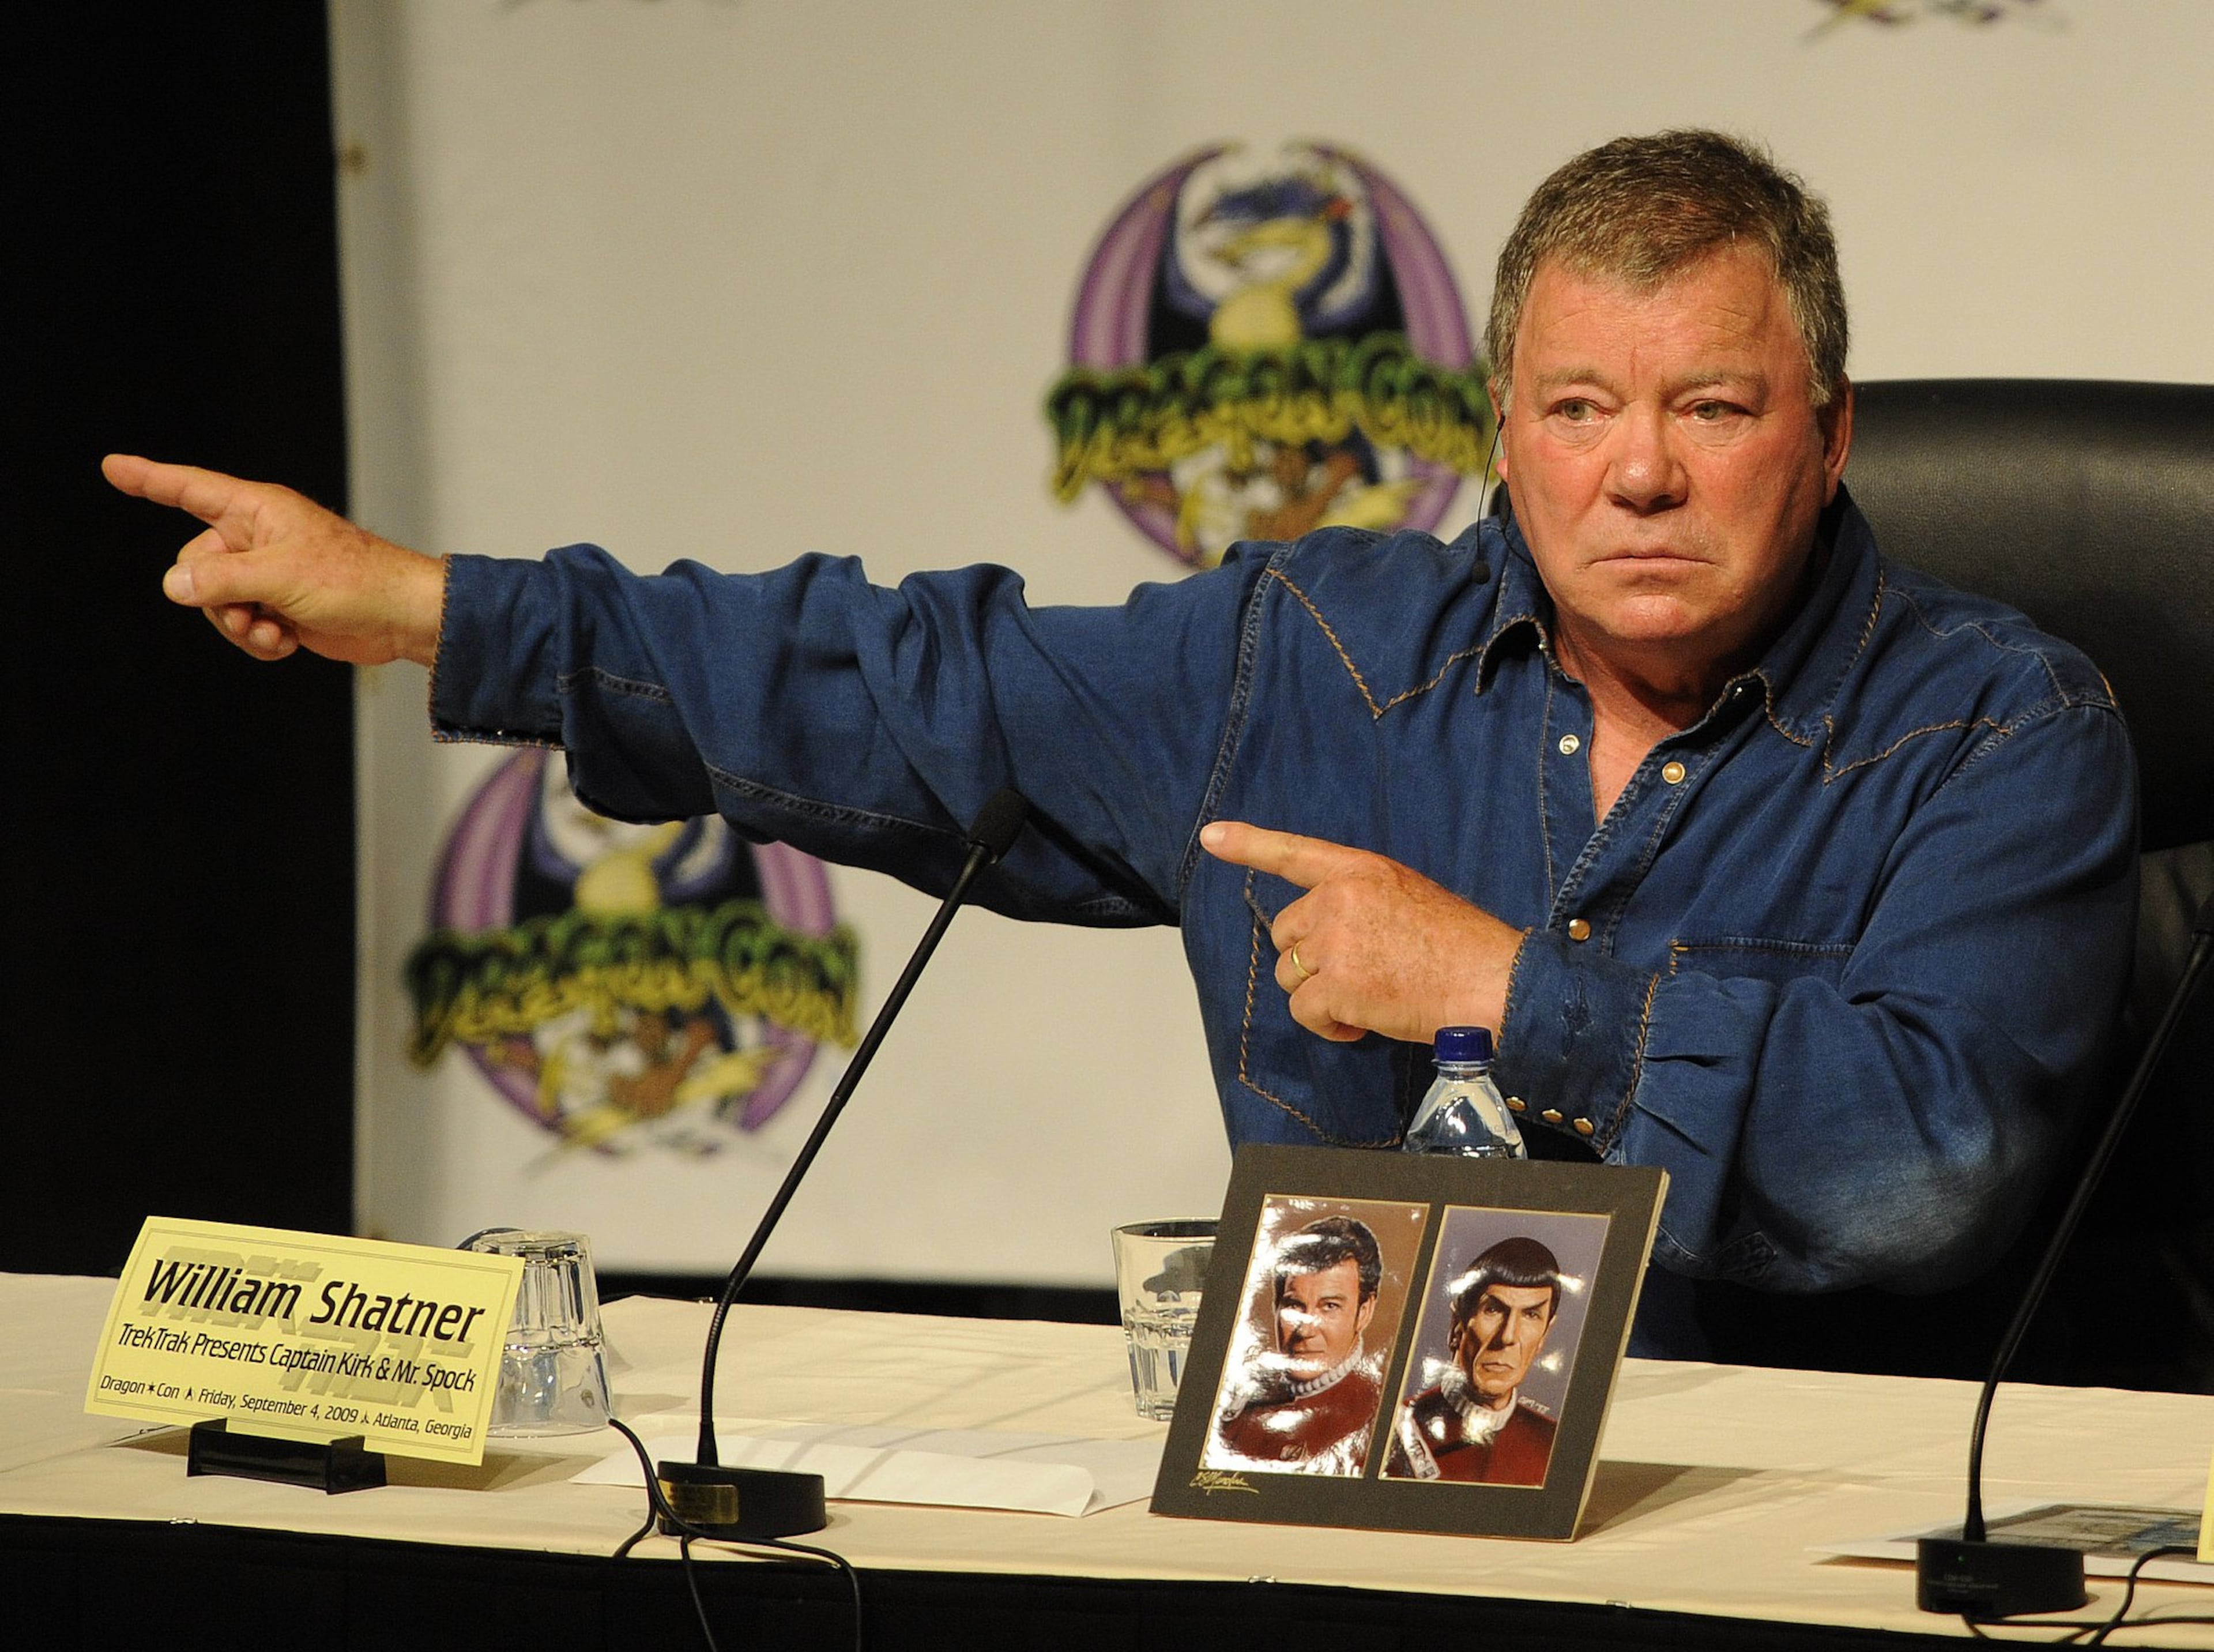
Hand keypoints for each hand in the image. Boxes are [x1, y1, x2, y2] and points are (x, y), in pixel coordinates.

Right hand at [103, 454, 445, 665]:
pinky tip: (285, 642)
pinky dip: (258, 638)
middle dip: (214, 599)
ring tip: (272, 631)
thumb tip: (175, 583)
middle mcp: (259, 537)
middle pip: (196, 564)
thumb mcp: (280, 576)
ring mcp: (269, 573)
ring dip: (237, 625)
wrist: (400, 618)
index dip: (149, 479)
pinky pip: (242, 623)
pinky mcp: (281, 605)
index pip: (190, 489)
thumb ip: (222, 578)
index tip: (111, 467)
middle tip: (251, 614)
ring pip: (216, 601)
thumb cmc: (354, 581)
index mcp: (258, 511)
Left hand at [1199, 820, 1523, 1043]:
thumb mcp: (1407, 897)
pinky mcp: (1336, 985)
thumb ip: (1360, 902)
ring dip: (1322, 995)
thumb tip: (1325, 933)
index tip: (1211, 838)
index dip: (1248, 844)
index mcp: (1361, 870)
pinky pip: (1305, 1011)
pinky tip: (1364, 1022)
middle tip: (1360, 974)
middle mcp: (1339, 898)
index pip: (1294, 853)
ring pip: (1292, 975)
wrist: (1491, 981)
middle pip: (1286, 933)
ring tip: (1370, 998)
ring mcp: (1335, 941)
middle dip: (1312, 960)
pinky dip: (1329, 1025)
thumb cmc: (1459, 947)